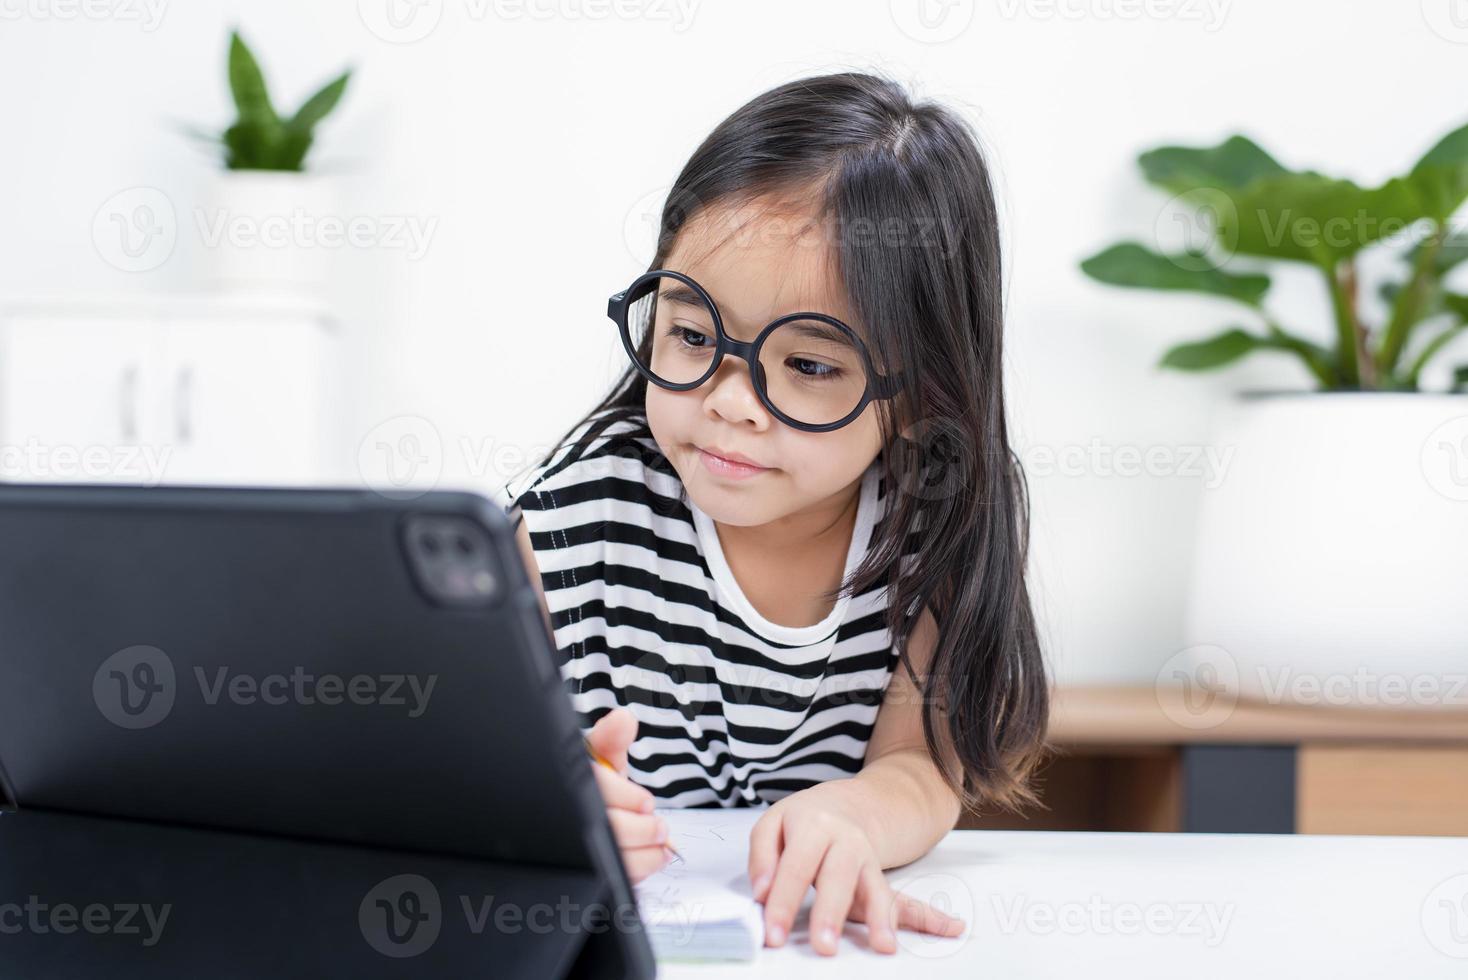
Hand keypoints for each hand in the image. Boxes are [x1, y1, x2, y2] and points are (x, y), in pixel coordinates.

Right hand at [586, 707, 669, 882]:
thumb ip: (612, 739)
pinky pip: (615, 879)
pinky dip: (641, 869)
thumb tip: (623, 720)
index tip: (646, 801)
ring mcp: (574, 849)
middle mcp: (567, 818)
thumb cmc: (596, 785)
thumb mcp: (602, 759)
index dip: (624, 797)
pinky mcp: (587, 872)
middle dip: (641, 829)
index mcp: (571, 783)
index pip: (595, 788)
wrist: (590, 812)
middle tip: (658, 825)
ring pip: (611, 861)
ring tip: (660, 843)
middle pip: (606, 830)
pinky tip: (653, 857)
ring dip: (645, 854)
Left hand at [748, 780, 965, 954]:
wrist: (850, 804)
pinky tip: (951, 928)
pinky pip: (905, 898)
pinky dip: (929, 917)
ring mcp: (868, 860)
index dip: (783, 901)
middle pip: (837, 876)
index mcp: (812, 825)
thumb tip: (762, 893)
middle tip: (824, 946)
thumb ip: (762, 857)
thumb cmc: (804, 821)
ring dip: (881, 917)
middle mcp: (844, 841)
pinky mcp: (881, 880)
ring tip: (884, 945)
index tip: (773, 934)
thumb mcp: (773, 824)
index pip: (794, 867)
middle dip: (831, 913)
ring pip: (876, 887)